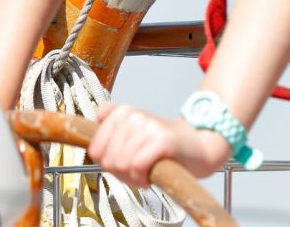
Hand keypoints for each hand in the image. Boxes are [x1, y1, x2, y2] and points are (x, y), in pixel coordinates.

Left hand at [88, 103, 230, 187]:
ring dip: (134, 177)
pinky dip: (143, 178)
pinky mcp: (163, 139)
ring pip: (122, 164)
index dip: (108, 164)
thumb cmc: (159, 148)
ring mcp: (148, 125)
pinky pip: (137, 167)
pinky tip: (152, 174)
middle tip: (139, 168)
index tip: (123, 163)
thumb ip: (108, 138)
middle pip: (108, 160)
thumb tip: (92, 149)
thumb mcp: (130, 137)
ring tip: (147, 170)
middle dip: (121, 173)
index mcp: (121, 112)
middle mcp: (133, 114)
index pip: (95, 149)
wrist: (197, 147)